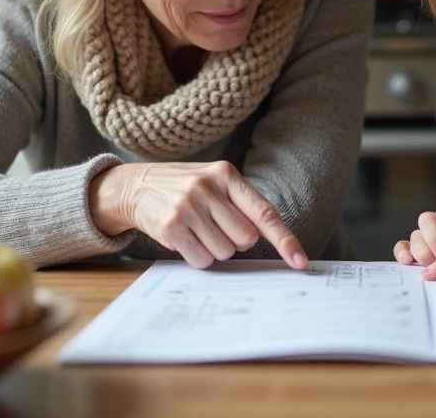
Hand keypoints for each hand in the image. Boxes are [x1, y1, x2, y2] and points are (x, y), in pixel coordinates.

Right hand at [88, 161, 307, 269]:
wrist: (135, 186)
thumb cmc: (184, 187)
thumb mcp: (213, 182)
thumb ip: (240, 204)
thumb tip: (266, 238)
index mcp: (226, 175)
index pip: (264, 212)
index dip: (285, 239)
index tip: (300, 260)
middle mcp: (207, 188)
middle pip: (246, 239)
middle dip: (235, 241)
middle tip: (216, 227)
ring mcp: (187, 207)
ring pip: (224, 252)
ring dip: (214, 249)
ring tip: (196, 230)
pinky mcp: (171, 227)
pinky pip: (201, 260)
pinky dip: (197, 256)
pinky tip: (185, 239)